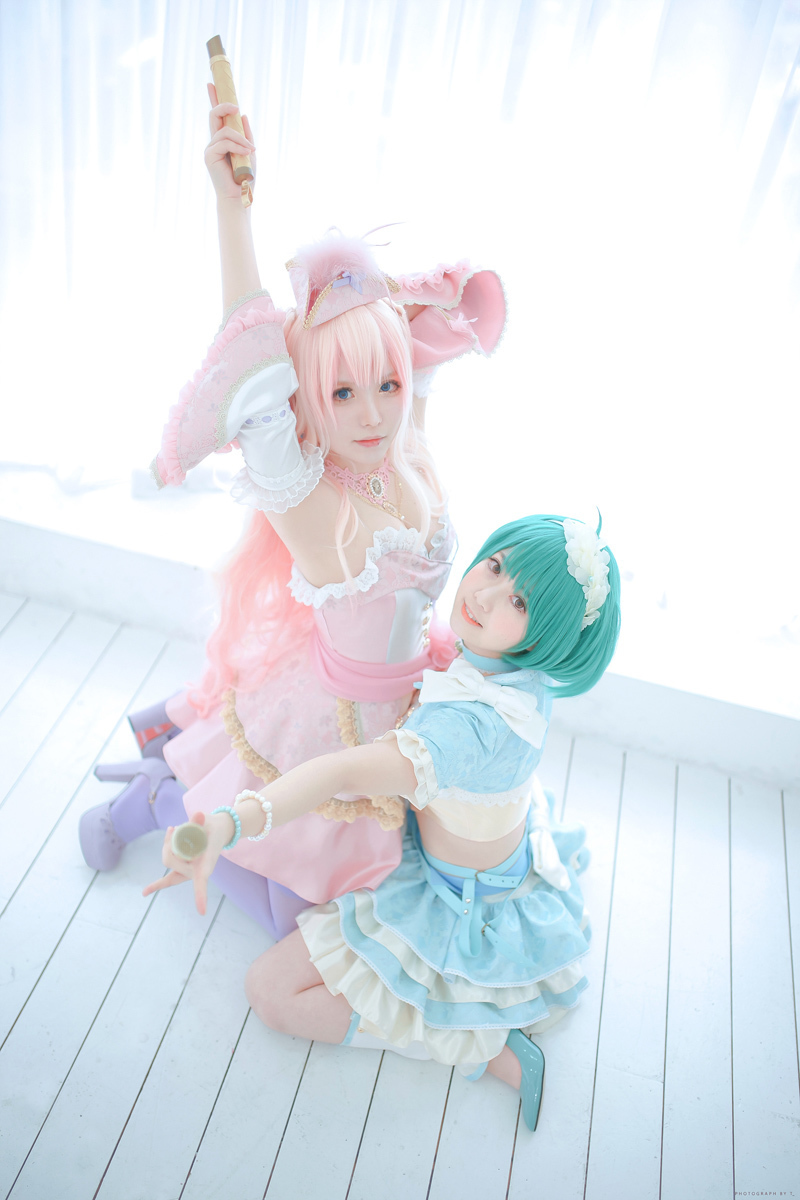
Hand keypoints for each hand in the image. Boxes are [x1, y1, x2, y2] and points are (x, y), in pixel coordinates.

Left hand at [142, 809, 226, 915]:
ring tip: (171, 830)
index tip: (202, 912)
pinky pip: (168, 880)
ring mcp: (188, 872)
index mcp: (206, 865)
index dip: (201, 896)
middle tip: (170, 828)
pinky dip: (156, 886)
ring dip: (166, 845)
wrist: (218, 831)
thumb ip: (201, 820)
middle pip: (171, 860)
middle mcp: (196, 872)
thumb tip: (199, 815)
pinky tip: (144, 893)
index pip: (202, 880)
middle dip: (168, 844)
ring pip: (168, 860)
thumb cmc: (213, 829)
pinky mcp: (182, 871)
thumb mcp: (208, 822)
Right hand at [204, 83, 256, 201]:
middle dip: (224, 105)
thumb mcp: (249, 151)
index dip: (214, 98)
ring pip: (224, 130)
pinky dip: (237, 146)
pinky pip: (224, 142)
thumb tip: (242, 114)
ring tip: (250, 150)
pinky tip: (246, 153)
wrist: (239, 195)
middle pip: (215, 114)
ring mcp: (210, 148)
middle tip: (236, 106)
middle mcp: (214, 141)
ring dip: (240, 138)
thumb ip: (245, 134)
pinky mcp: (209, 155)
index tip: (212, 83)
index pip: (217, 116)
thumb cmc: (245, 176)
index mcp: (223, 139)